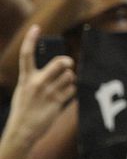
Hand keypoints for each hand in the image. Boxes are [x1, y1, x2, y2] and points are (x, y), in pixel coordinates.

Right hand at [8, 25, 76, 146]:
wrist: (23, 130)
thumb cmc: (25, 108)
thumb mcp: (24, 89)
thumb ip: (36, 77)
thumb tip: (60, 67)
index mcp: (25, 78)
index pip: (26, 55)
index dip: (30, 39)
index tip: (36, 28)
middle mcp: (37, 83)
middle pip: (59, 63)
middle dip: (67, 62)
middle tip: (67, 64)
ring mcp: (48, 92)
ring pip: (69, 76)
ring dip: (69, 79)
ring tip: (62, 86)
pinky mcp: (57, 101)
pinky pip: (72, 89)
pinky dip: (71, 90)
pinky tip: (63, 95)